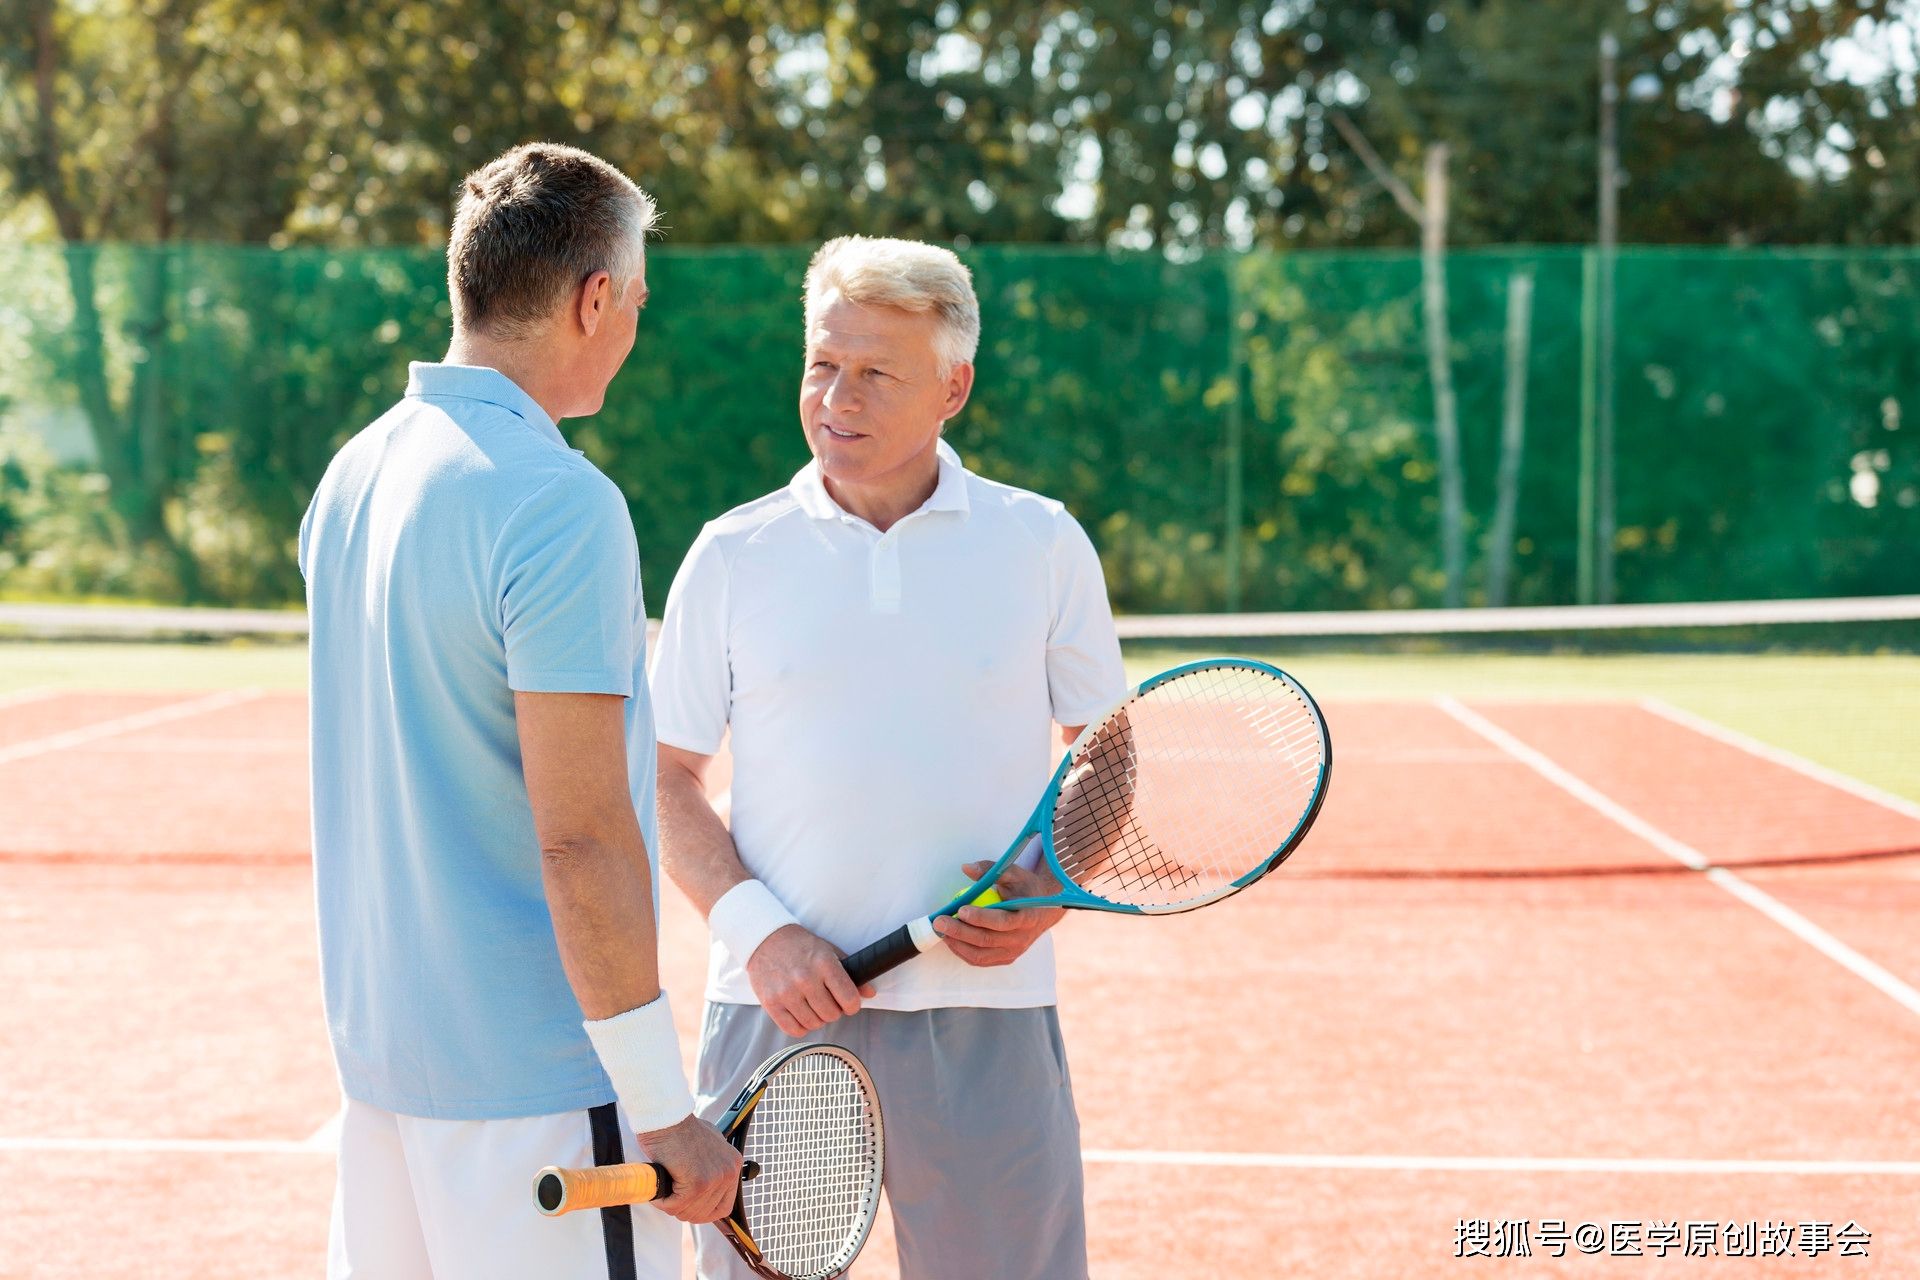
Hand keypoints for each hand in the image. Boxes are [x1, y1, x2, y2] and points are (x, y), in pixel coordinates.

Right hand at [633, 1113, 742, 1223]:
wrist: (667, 1117)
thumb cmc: (680, 1128)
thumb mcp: (707, 1144)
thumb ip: (711, 1165)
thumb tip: (704, 1188)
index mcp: (733, 1164)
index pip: (723, 1206)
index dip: (703, 1212)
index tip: (689, 1208)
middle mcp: (728, 1172)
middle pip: (704, 1213)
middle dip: (684, 1209)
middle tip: (670, 1196)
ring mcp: (714, 1179)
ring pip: (689, 1212)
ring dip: (672, 1205)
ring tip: (663, 1189)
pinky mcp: (697, 1183)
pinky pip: (675, 1206)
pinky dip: (662, 1202)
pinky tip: (659, 1189)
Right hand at [745, 924, 874, 1036]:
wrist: (765, 940)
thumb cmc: (801, 946)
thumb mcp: (828, 951)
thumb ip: (850, 972)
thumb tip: (870, 993)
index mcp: (824, 963)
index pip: (849, 999)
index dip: (852, 1005)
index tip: (848, 1003)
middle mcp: (805, 979)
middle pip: (832, 1014)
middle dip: (834, 1011)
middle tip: (827, 1001)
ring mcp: (787, 992)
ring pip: (814, 1024)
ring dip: (817, 1018)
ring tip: (812, 1005)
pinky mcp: (771, 1003)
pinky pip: (794, 1030)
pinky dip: (801, 1026)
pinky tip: (800, 1013)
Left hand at [933, 862, 1064, 967]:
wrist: (1043, 911)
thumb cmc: (1026, 889)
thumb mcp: (1013, 873)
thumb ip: (990, 869)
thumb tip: (966, 868)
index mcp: (1028, 916)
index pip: (1003, 921)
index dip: (981, 917)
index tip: (961, 909)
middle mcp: (1021, 938)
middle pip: (987, 939)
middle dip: (960, 931)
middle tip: (939, 921)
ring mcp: (1013, 952)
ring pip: (981, 954)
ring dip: (958, 944)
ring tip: (941, 931)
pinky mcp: (1005, 959)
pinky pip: (981, 960)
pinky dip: (963, 952)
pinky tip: (950, 940)